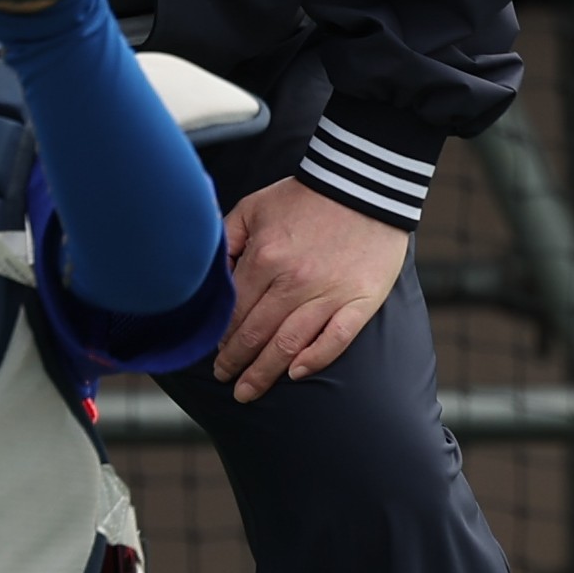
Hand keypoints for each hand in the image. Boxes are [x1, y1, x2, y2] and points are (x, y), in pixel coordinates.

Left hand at [214, 177, 409, 401]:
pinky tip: (296, 373)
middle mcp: (294, 280)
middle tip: (225, 379)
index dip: (219, 336)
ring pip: (289, 344)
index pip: (234, 312)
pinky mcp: (361, 298)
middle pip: (256, 334)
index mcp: (265, 257)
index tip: (213, 352)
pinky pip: (336, 339)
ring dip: (264, 372)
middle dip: (235, 362)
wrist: (364, 182)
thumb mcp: (254, 207)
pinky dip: (315, 359)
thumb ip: (226, 240)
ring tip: (248, 391)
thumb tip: (209, 277)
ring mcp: (330, 292)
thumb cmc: (305, 196)